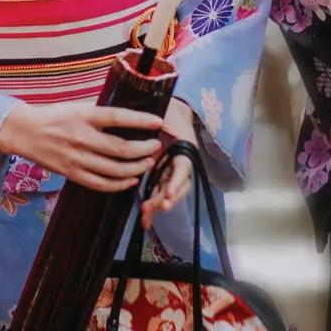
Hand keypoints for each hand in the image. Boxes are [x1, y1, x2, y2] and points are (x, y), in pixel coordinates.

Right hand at [0, 96, 169, 191]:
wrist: (25, 132)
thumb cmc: (54, 116)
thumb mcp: (77, 108)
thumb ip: (100, 115)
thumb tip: (128, 119)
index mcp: (85, 116)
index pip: (119, 117)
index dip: (141, 120)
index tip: (158, 122)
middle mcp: (82, 137)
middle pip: (121, 149)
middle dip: (144, 149)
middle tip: (155, 147)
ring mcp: (77, 158)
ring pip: (115, 170)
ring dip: (136, 168)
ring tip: (147, 164)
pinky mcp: (72, 173)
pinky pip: (100, 184)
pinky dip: (119, 184)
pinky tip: (130, 180)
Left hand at [139, 99, 199, 225]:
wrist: (172, 111)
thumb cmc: (169, 111)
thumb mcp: (167, 114)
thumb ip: (160, 123)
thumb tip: (150, 128)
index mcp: (185, 148)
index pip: (183, 168)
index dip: (176, 181)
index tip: (169, 192)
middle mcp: (182, 163)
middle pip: (178, 186)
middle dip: (167, 198)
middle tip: (154, 207)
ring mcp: (173, 170)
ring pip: (170, 193)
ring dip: (159, 205)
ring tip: (146, 216)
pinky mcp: (163, 175)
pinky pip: (160, 192)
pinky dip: (154, 206)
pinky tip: (145, 220)